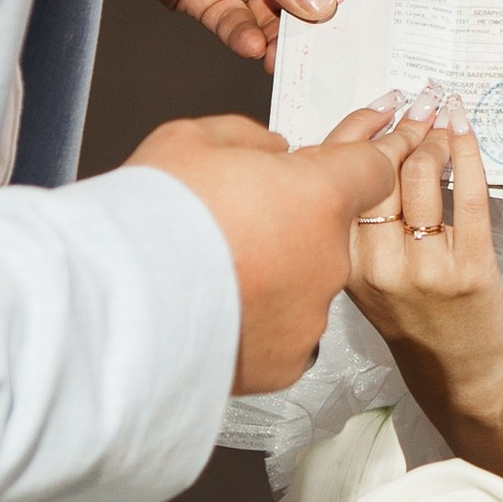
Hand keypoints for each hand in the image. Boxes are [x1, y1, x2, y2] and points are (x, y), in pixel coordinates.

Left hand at [117, 0, 386, 67]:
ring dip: (288, 45)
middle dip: (333, 30)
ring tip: (293, 65)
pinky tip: (250, 48)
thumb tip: (323, 6)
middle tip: (348, 65)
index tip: (393, 26)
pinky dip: (246, 41)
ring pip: (281, 23)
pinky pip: (238, 28)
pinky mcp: (213, 0)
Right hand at [125, 114, 396, 392]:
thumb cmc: (152, 213)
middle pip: (325, 233)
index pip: (371, 169)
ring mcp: (312, 314)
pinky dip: (256, 324)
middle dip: (292, 227)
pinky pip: (282, 334)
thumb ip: (249, 140)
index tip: (384, 141)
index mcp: (318, 194)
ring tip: (212, 275)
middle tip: (236, 226)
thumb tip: (270, 152)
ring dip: (271, 278)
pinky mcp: (288, 361)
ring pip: (301, 286)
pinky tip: (216, 313)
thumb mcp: (194, 140)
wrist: (118, 301)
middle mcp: (328, 257)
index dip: (369, 155)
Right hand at [339, 100, 502, 424]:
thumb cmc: (413, 322)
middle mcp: (377, 266)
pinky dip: (467, 154)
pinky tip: (465, 132)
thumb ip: (359, 228)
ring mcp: (424, 268)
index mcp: (342, 264)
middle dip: (401, 126)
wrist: (457, 376)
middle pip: (379, 172)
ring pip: (420, 175)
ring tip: (443, 118)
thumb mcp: (367, 279)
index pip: (338, 182)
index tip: (378, 107)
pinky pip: (466, 195)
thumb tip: (369, 152)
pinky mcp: (469, 268)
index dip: (357, 133)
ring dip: (434, 136)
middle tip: (419, 101)